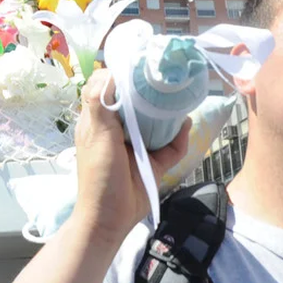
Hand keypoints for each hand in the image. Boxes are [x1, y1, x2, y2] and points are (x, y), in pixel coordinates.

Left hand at [71, 70, 190, 245]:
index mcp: (99, 121)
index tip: (138, 64)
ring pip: (157, 123)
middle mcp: (118, 130)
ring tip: (180, 99)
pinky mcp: (154, 163)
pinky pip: (171, 146)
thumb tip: (109, 72)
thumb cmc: (99, 175)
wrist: (111, 219)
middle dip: (150, 92)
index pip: (107, 89)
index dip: (120, 76)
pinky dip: (179, 138)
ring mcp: (137, 146)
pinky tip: (186, 126)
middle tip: (166, 78)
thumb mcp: (96, 134)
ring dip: (169, 114)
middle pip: (135, 103)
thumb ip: (99, 104)